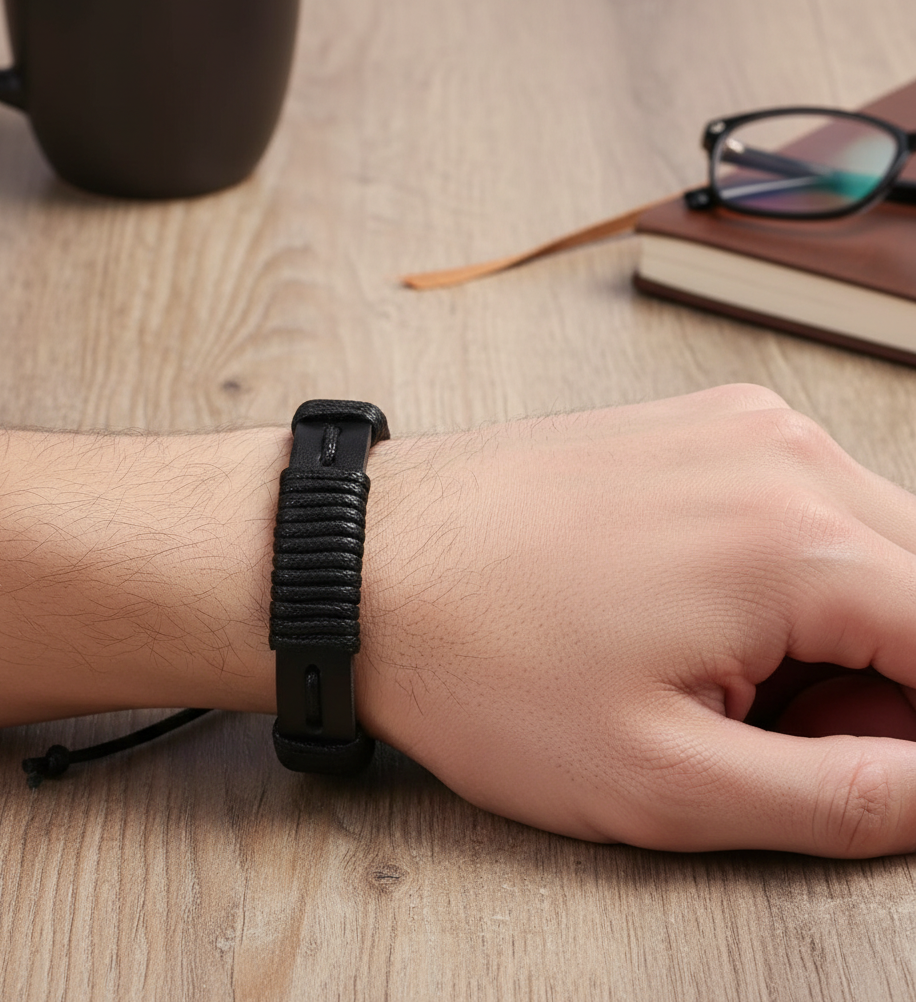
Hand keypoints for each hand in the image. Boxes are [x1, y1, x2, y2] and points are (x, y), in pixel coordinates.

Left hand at [358, 385, 915, 856]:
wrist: (362, 561)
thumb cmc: (474, 661)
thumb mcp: (660, 780)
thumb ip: (840, 798)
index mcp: (799, 537)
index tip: (861, 766)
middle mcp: (781, 452)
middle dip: (889, 680)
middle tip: (782, 740)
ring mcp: (734, 426)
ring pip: (866, 544)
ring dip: (839, 629)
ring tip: (724, 685)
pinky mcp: (689, 428)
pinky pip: (796, 504)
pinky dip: (787, 576)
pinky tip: (697, 621)